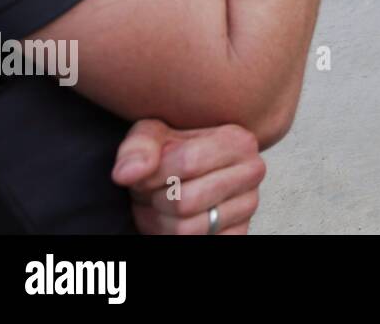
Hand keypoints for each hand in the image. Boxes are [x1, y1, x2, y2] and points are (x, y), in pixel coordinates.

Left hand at [112, 119, 265, 234]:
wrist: (193, 174)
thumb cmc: (174, 153)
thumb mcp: (154, 136)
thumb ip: (139, 148)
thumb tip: (127, 173)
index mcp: (238, 141)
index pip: (188, 162)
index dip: (154, 175)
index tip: (145, 175)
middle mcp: (252, 172)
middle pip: (186, 200)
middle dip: (156, 200)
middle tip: (152, 192)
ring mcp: (249, 205)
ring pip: (187, 228)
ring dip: (160, 222)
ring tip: (160, 205)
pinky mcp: (239, 233)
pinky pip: (197, 243)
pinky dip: (174, 237)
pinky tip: (175, 220)